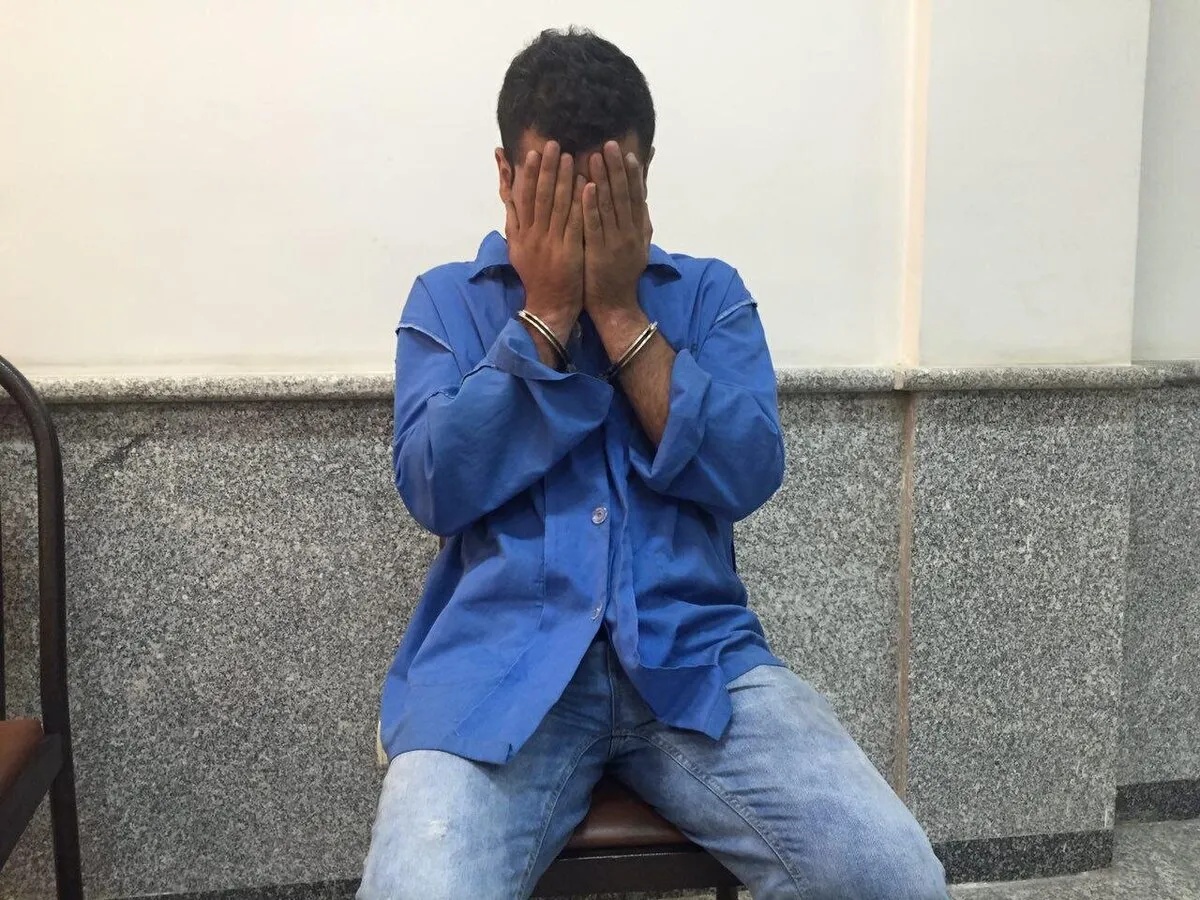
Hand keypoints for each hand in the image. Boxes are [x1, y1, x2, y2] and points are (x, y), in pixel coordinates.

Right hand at [505, 141, 585, 344]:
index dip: (527, 174)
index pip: (522, 198)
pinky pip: (574, 223)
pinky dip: (579, 203)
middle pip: (539, 197)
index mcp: (520, 233)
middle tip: (554, 145)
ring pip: (557, 207)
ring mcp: (551, 244)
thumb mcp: (517, 245)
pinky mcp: (569, 252)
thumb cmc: (535, 273)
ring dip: (564, 180)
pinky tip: (587, 186)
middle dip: (546, 169)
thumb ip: (513, 217)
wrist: (548, 305)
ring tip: (571, 158)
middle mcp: (533, 236)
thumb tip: (506, 189)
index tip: (533, 153)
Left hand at [582, 141, 652, 321]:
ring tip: (595, 156)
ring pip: (609, 206)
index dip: (633, 174)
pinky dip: (591, 206)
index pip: (637, 197)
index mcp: (639, 231)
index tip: (628, 153)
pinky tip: (585, 187)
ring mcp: (615, 243)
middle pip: (624, 195)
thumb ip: (641, 222)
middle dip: (616, 168)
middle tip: (609, 144)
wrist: (615, 306)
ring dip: (602, 179)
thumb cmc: (622, 275)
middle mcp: (630, 234)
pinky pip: (594, 225)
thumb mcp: (639, 247)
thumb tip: (644, 199)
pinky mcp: (598, 253)